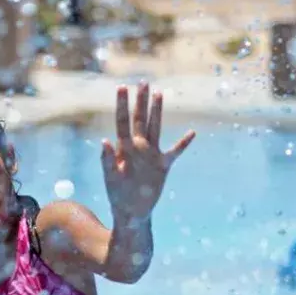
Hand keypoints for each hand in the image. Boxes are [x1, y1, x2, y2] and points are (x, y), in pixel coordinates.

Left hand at [101, 82, 195, 219]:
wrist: (131, 212)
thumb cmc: (117, 196)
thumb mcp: (110, 179)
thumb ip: (106, 161)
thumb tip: (103, 140)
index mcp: (123, 148)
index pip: (122, 121)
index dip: (122, 104)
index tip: (122, 87)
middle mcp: (138, 147)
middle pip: (140, 119)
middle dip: (141, 101)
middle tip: (143, 82)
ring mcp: (151, 155)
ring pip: (155, 128)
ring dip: (158, 111)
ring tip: (160, 94)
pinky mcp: (163, 166)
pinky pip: (175, 151)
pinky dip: (183, 143)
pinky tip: (192, 133)